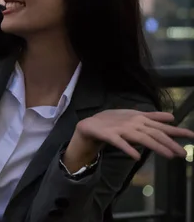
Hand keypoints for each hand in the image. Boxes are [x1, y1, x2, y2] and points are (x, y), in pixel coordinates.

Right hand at [69, 110, 193, 161]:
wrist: (90, 124)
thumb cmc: (114, 121)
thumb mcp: (134, 117)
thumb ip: (153, 117)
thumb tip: (172, 117)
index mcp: (139, 118)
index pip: (161, 126)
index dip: (176, 131)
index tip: (191, 136)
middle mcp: (133, 123)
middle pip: (154, 133)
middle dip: (169, 143)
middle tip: (183, 153)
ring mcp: (121, 129)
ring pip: (141, 138)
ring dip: (155, 146)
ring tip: (168, 155)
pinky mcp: (109, 135)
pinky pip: (120, 143)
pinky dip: (128, 149)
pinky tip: (136, 157)